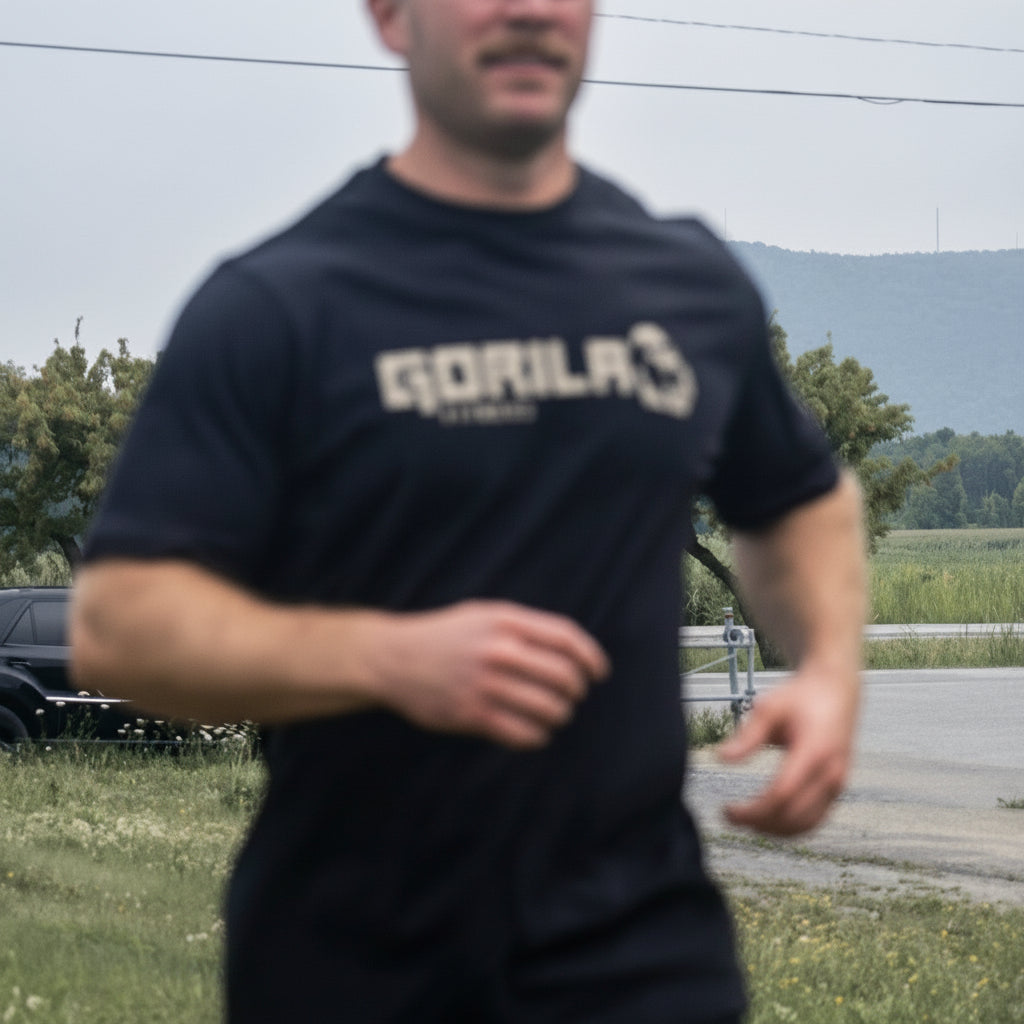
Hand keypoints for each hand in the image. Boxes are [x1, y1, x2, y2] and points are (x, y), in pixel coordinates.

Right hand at [377, 600, 609, 749]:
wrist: (393, 658)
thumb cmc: (446, 635)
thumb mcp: (485, 615)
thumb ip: (525, 628)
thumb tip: (572, 652)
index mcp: (505, 621)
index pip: (566, 638)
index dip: (592, 657)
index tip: (600, 672)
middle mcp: (498, 650)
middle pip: (564, 676)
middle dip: (576, 690)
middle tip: (573, 696)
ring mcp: (486, 684)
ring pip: (549, 708)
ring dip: (560, 715)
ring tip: (555, 714)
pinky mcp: (473, 714)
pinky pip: (524, 734)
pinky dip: (538, 736)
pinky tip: (535, 731)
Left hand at [715, 666, 859, 835]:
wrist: (837, 689)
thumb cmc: (799, 696)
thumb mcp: (769, 707)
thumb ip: (748, 735)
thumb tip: (721, 759)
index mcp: (814, 752)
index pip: (781, 794)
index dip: (753, 810)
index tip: (726, 810)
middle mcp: (831, 773)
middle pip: (793, 815)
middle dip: (759, 822)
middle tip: (729, 816)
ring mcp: (838, 783)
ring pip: (807, 824)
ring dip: (774, 830)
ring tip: (745, 820)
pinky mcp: (838, 788)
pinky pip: (816, 819)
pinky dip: (792, 827)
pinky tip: (767, 820)